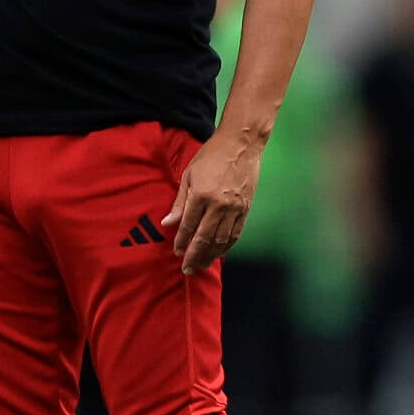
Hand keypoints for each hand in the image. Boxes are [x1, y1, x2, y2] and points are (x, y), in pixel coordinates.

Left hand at [163, 133, 259, 274]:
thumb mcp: (188, 175)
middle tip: (187, 269)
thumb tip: (168, 223)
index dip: (181, 242)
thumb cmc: (211, 156)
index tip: (176, 252)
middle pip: (204, 238)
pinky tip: (219, 253)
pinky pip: (235, 233)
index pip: (188, 226)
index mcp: (201, 195)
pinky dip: (227, 246)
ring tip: (202, 265)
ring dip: (211, 255)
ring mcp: (234, 208)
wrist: (240, 145)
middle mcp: (219, 205)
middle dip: (194, 256)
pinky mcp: (245, 208)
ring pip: (221, 240)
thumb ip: (179, 202)